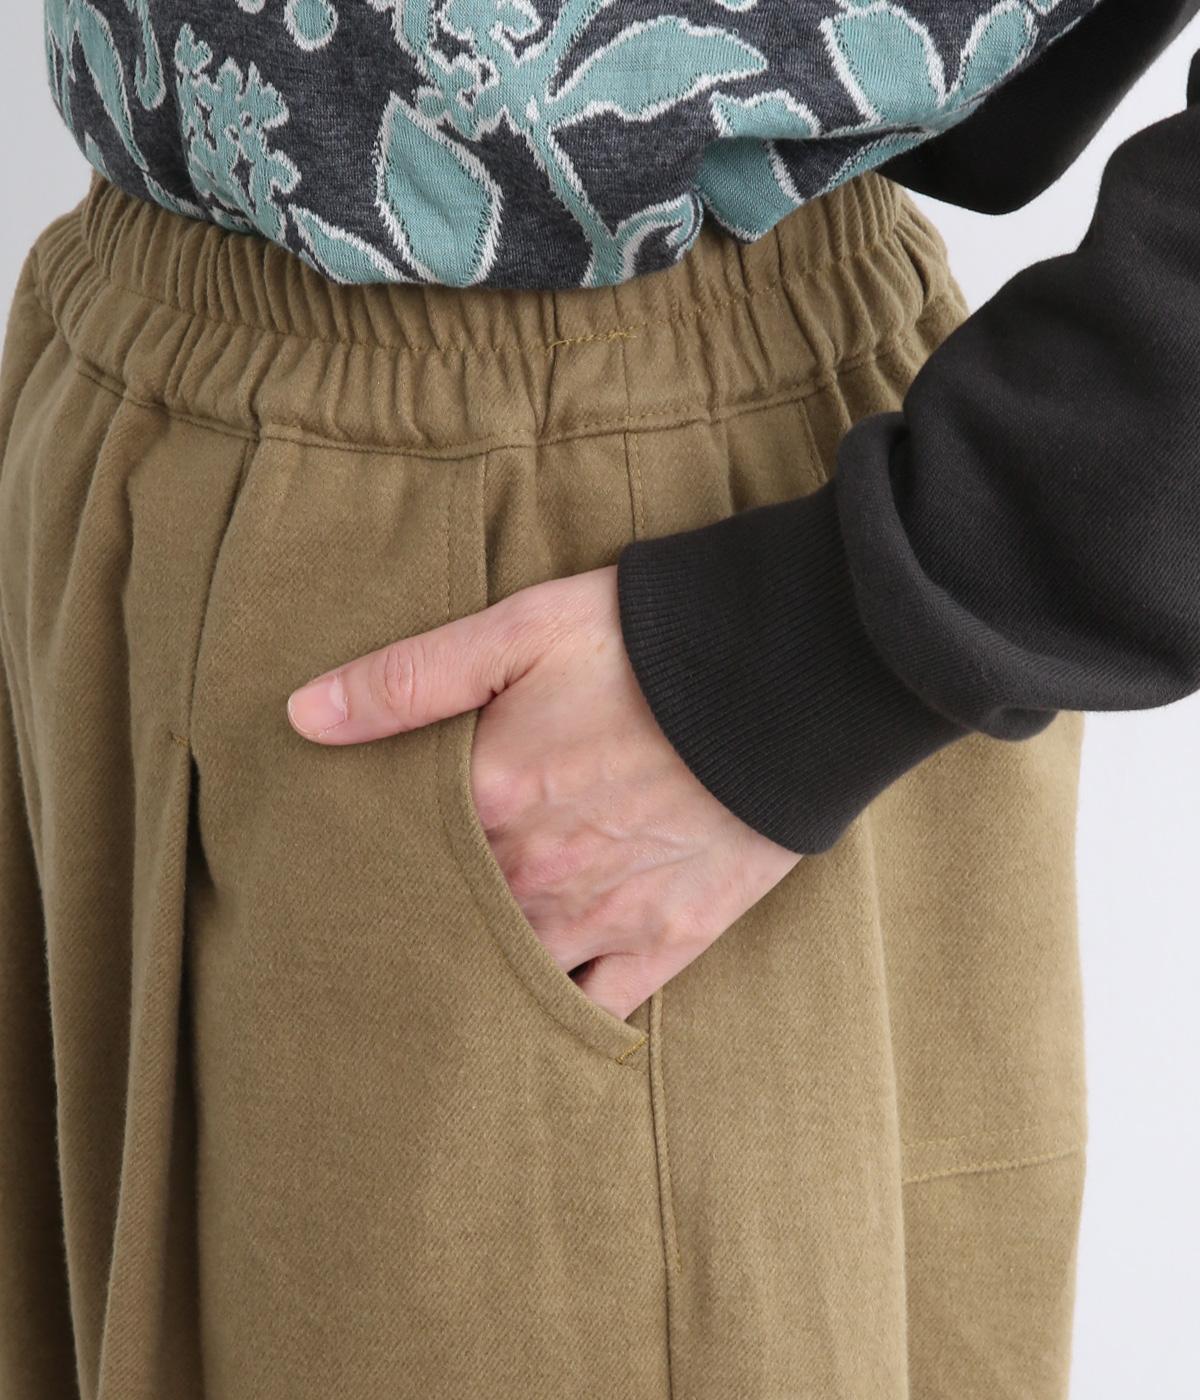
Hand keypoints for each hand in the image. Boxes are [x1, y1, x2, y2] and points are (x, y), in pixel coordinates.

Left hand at [285, 565, 800, 1020]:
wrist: (787, 675)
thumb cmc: (647, 643)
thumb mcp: (520, 631)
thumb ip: (408, 680)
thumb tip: (300, 718)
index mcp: (489, 801)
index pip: (395, 864)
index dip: (366, 876)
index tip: (334, 891)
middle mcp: (536, 876)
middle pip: (448, 930)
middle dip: (412, 942)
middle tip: (371, 963)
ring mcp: (604, 917)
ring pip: (512, 980)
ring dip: (475, 989)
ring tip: (437, 1008)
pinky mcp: (668, 939)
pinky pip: (598, 1009)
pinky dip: (559, 1021)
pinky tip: (530, 1032)